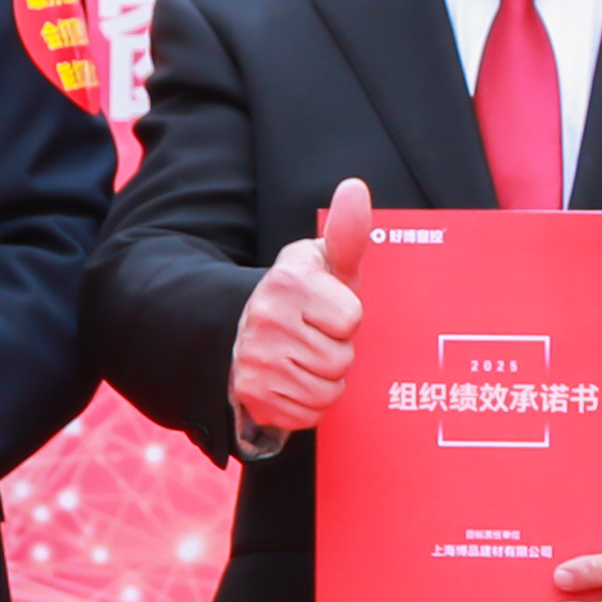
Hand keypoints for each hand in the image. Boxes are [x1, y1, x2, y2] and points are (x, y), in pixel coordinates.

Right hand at [230, 174, 375, 442]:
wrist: (246, 332)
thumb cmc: (305, 297)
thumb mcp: (325, 264)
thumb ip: (347, 232)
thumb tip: (355, 187)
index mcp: (288, 281)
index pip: (351, 319)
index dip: (346, 318)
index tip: (326, 308)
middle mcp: (265, 318)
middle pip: (341, 359)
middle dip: (336, 353)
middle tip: (314, 337)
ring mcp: (255, 360)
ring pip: (327, 391)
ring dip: (324, 380)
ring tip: (304, 358)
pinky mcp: (252, 395)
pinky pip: (308, 414)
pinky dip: (306, 404)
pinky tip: (291, 380)